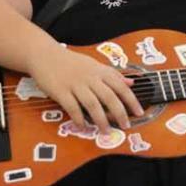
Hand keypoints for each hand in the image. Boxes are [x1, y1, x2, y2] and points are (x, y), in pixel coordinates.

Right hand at [26, 43, 143, 132]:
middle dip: (119, 113)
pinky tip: (83, 126)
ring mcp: (75, 84)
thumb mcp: (95, 64)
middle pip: (109, 97)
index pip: (121, 86)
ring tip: (107, 131)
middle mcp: (90, 78)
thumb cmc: (71, 62)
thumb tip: (131, 82)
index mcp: (100, 71)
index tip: (139, 112)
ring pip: (92, 104)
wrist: (45, 55)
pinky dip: (79, 118)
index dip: (131, 100)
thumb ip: (113, 74)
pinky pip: (72, 107)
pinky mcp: (60, 91)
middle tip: (126, 126)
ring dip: (101, 119)